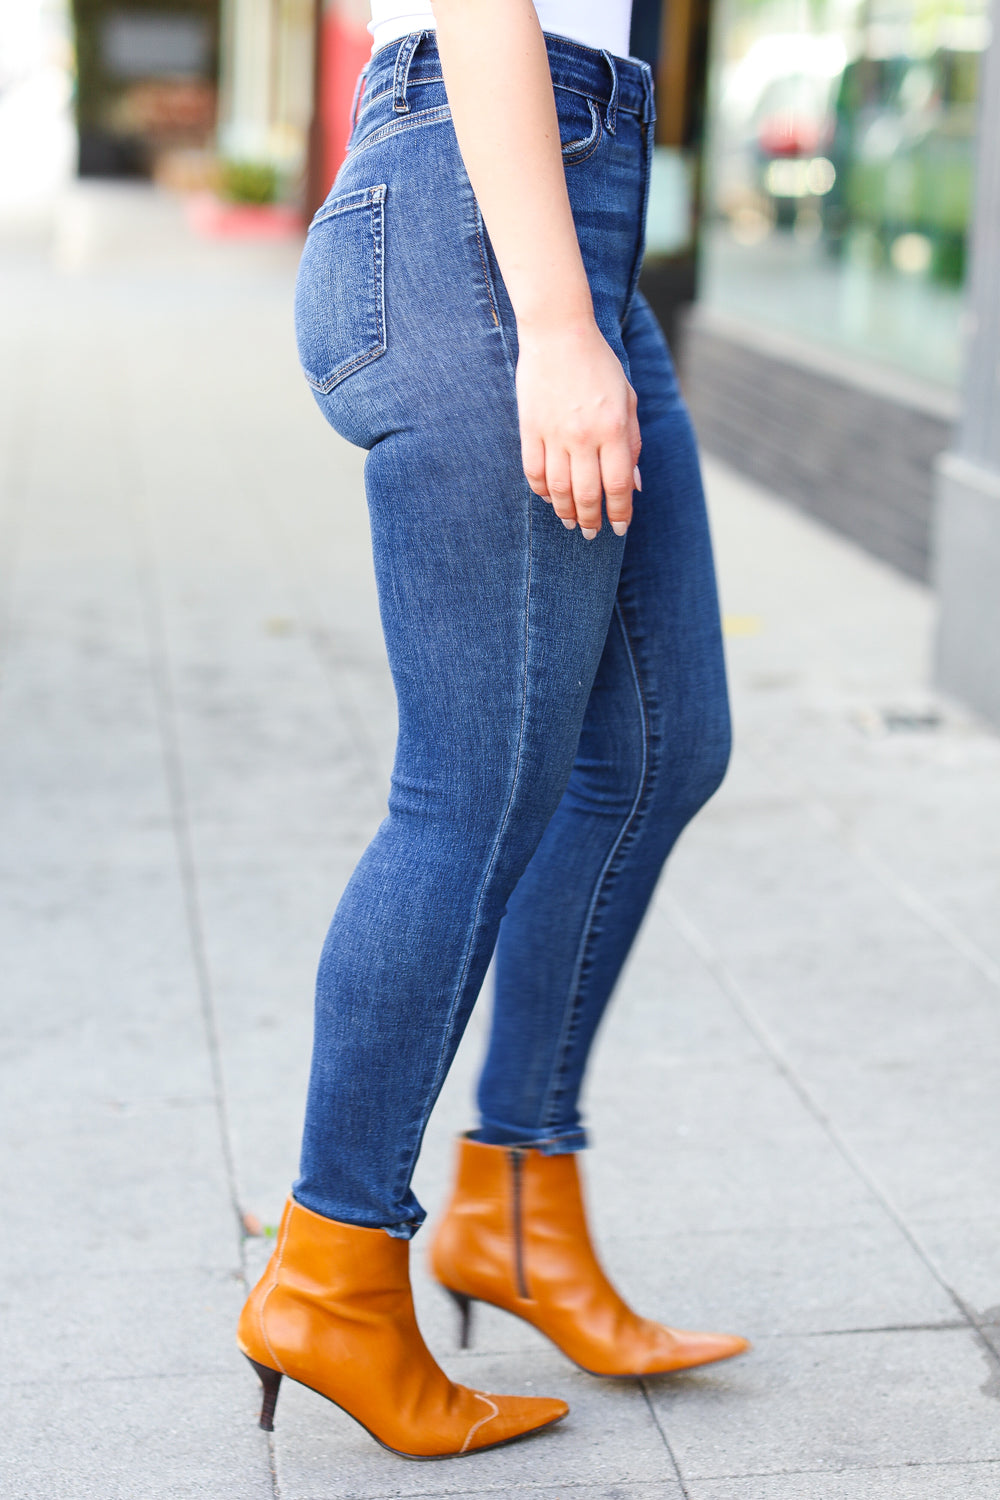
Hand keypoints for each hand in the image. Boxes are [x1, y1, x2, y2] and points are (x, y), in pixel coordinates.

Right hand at [516, 319, 640, 536]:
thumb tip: (634, 486)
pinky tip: (548, 498)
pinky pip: (534, 471)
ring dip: (565, 511)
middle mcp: (584, 435)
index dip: (619, 513)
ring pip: (558, 489)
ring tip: (571, 522)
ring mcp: (554, 433)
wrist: (558, 333)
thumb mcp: (627, 400)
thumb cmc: (600, 366)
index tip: (619, 528)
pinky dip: (541, 490)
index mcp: (613, 428)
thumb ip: (632, 444)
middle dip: (592, 520)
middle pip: (587, 494)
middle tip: (592, 533)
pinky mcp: (530, 428)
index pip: (618, 486)